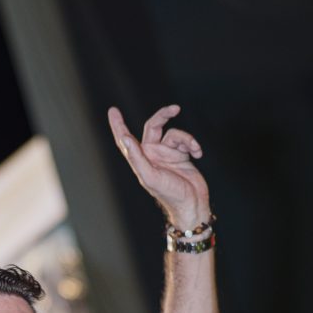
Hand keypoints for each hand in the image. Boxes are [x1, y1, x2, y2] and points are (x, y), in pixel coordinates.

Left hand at [108, 104, 209, 230]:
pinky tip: (198, 154)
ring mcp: (167, 154)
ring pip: (174, 134)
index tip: (113, 110)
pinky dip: (194, 145)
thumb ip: (137, 157)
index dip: (118, 125)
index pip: (125, 139)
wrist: (192, 203)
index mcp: (141, 160)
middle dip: (163, 115)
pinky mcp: (182, 155)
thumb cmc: (169, 194)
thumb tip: (125, 138)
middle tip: (175, 108)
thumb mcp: (150, 177)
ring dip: (186, 139)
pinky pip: (187, 141)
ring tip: (194, 149)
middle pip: (154, 126)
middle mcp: (152, 155)